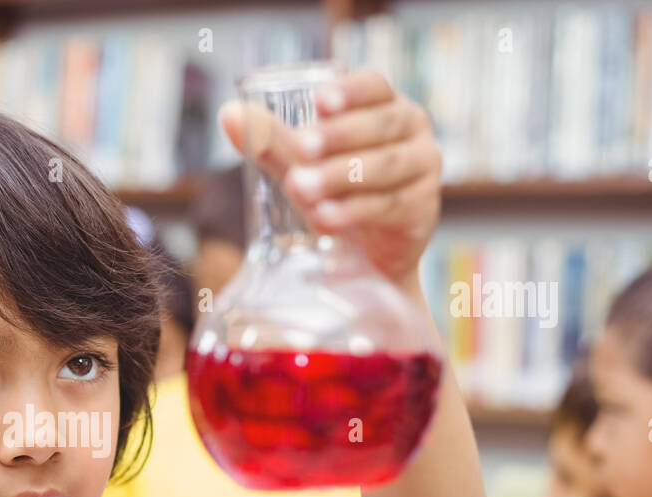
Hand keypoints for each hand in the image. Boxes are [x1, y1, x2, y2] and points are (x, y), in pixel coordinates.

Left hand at [219, 68, 440, 282]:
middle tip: (299, 148)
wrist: (368, 255)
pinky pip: (388, 207)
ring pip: (384, 167)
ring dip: (339, 176)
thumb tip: (229, 115)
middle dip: (338, 136)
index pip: (375, 87)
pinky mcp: (421, 210)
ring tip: (300, 187)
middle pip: (381, 125)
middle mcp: (412, 132)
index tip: (320, 102)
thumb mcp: (304, 163)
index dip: (351, 91)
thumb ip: (272, 139)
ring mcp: (422, 170)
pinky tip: (324, 218)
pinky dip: (352, 212)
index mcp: (386, 106)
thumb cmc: (336, 191)